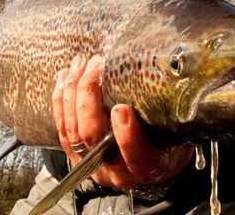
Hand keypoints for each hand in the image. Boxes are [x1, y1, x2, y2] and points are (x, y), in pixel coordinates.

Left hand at [52, 55, 193, 188]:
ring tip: (79, 63)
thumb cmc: (167, 143)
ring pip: (72, 131)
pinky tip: (64, 78)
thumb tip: (161, 75)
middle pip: (93, 137)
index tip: (122, 108)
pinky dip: (60, 102)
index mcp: (147, 166)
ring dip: (72, 93)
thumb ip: (164, 115)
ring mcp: (92, 165)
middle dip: (89, 98)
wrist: (151, 167)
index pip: (136, 156)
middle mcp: (116, 170)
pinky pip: (61, 130)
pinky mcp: (76, 157)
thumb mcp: (175, 133)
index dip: (126, 135)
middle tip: (96, 66)